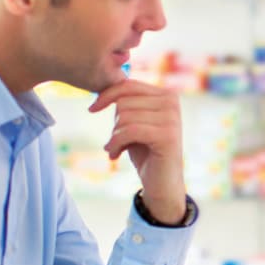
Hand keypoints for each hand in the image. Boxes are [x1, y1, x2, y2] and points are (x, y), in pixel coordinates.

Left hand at [89, 80, 185, 222]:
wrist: (161, 183)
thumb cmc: (145, 152)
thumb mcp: (135, 122)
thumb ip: (127, 103)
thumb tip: (106, 81)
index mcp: (167, 95)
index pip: (129, 85)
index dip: (107, 95)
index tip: (92, 109)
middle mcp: (172, 102)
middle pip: (125, 101)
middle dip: (114, 123)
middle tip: (116, 141)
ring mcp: (172, 118)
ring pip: (125, 116)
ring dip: (114, 136)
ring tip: (116, 149)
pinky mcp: (167, 135)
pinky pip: (130, 131)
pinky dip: (116, 143)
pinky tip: (115, 155)